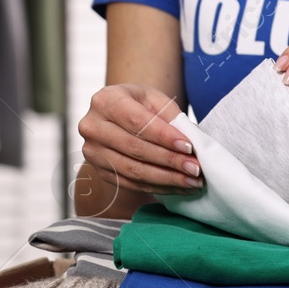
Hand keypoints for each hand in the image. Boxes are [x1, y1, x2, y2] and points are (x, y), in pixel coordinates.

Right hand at [77, 83, 199, 199]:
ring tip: (193, 181)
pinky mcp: (101, 171)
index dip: (164, 137)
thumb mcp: (155, 100)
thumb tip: (193, 141)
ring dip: (168, 179)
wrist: (120, 116)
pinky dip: (160, 188)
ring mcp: (93, 152)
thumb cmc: (140, 105)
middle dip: (170, 160)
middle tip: (196, 168)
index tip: (189, 147)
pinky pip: (133, 184)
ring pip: (134, 170)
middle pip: (135, 148)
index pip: (137, 122)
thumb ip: (171, 117)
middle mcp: (92, 127)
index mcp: (105, 101)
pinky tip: (180, 187)